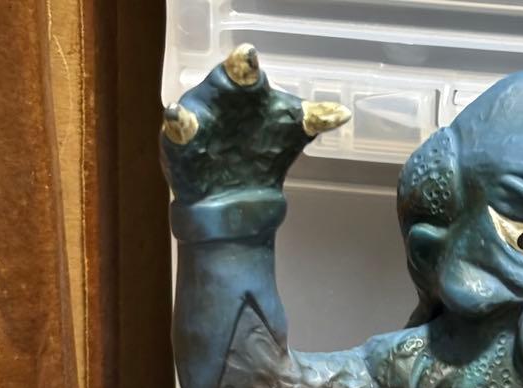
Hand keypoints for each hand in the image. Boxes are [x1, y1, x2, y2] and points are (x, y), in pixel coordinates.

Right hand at [160, 44, 350, 205]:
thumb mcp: (288, 132)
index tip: (251, 54)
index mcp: (246, 94)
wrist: (237, 198)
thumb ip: (311, 118)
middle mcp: (221, 101)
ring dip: (196, 107)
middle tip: (243, 61)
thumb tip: (343, 113)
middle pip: (224, 84)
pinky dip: (178, 128)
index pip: (248, 76)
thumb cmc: (260, 152)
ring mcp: (199, 125)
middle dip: (233, 73)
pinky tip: (179, 122)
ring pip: (195, 110)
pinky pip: (179, 137)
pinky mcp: (183, 150)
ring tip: (193, 109)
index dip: (247, 65)